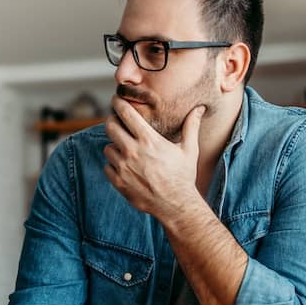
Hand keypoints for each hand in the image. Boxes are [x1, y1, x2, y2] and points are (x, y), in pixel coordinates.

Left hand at [104, 96, 205, 215]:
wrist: (176, 205)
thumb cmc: (183, 176)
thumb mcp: (189, 150)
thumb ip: (191, 126)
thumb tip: (199, 108)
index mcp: (149, 140)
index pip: (126, 113)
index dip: (118, 103)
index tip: (117, 99)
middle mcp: (133, 152)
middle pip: (110, 126)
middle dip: (113, 122)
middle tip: (118, 123)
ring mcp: (124, 167)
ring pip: (107, 147)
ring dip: (114, 146)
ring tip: (125, 150)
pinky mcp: (118, 182)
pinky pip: (107, 166)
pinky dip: (113, 165)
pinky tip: (125, 167)